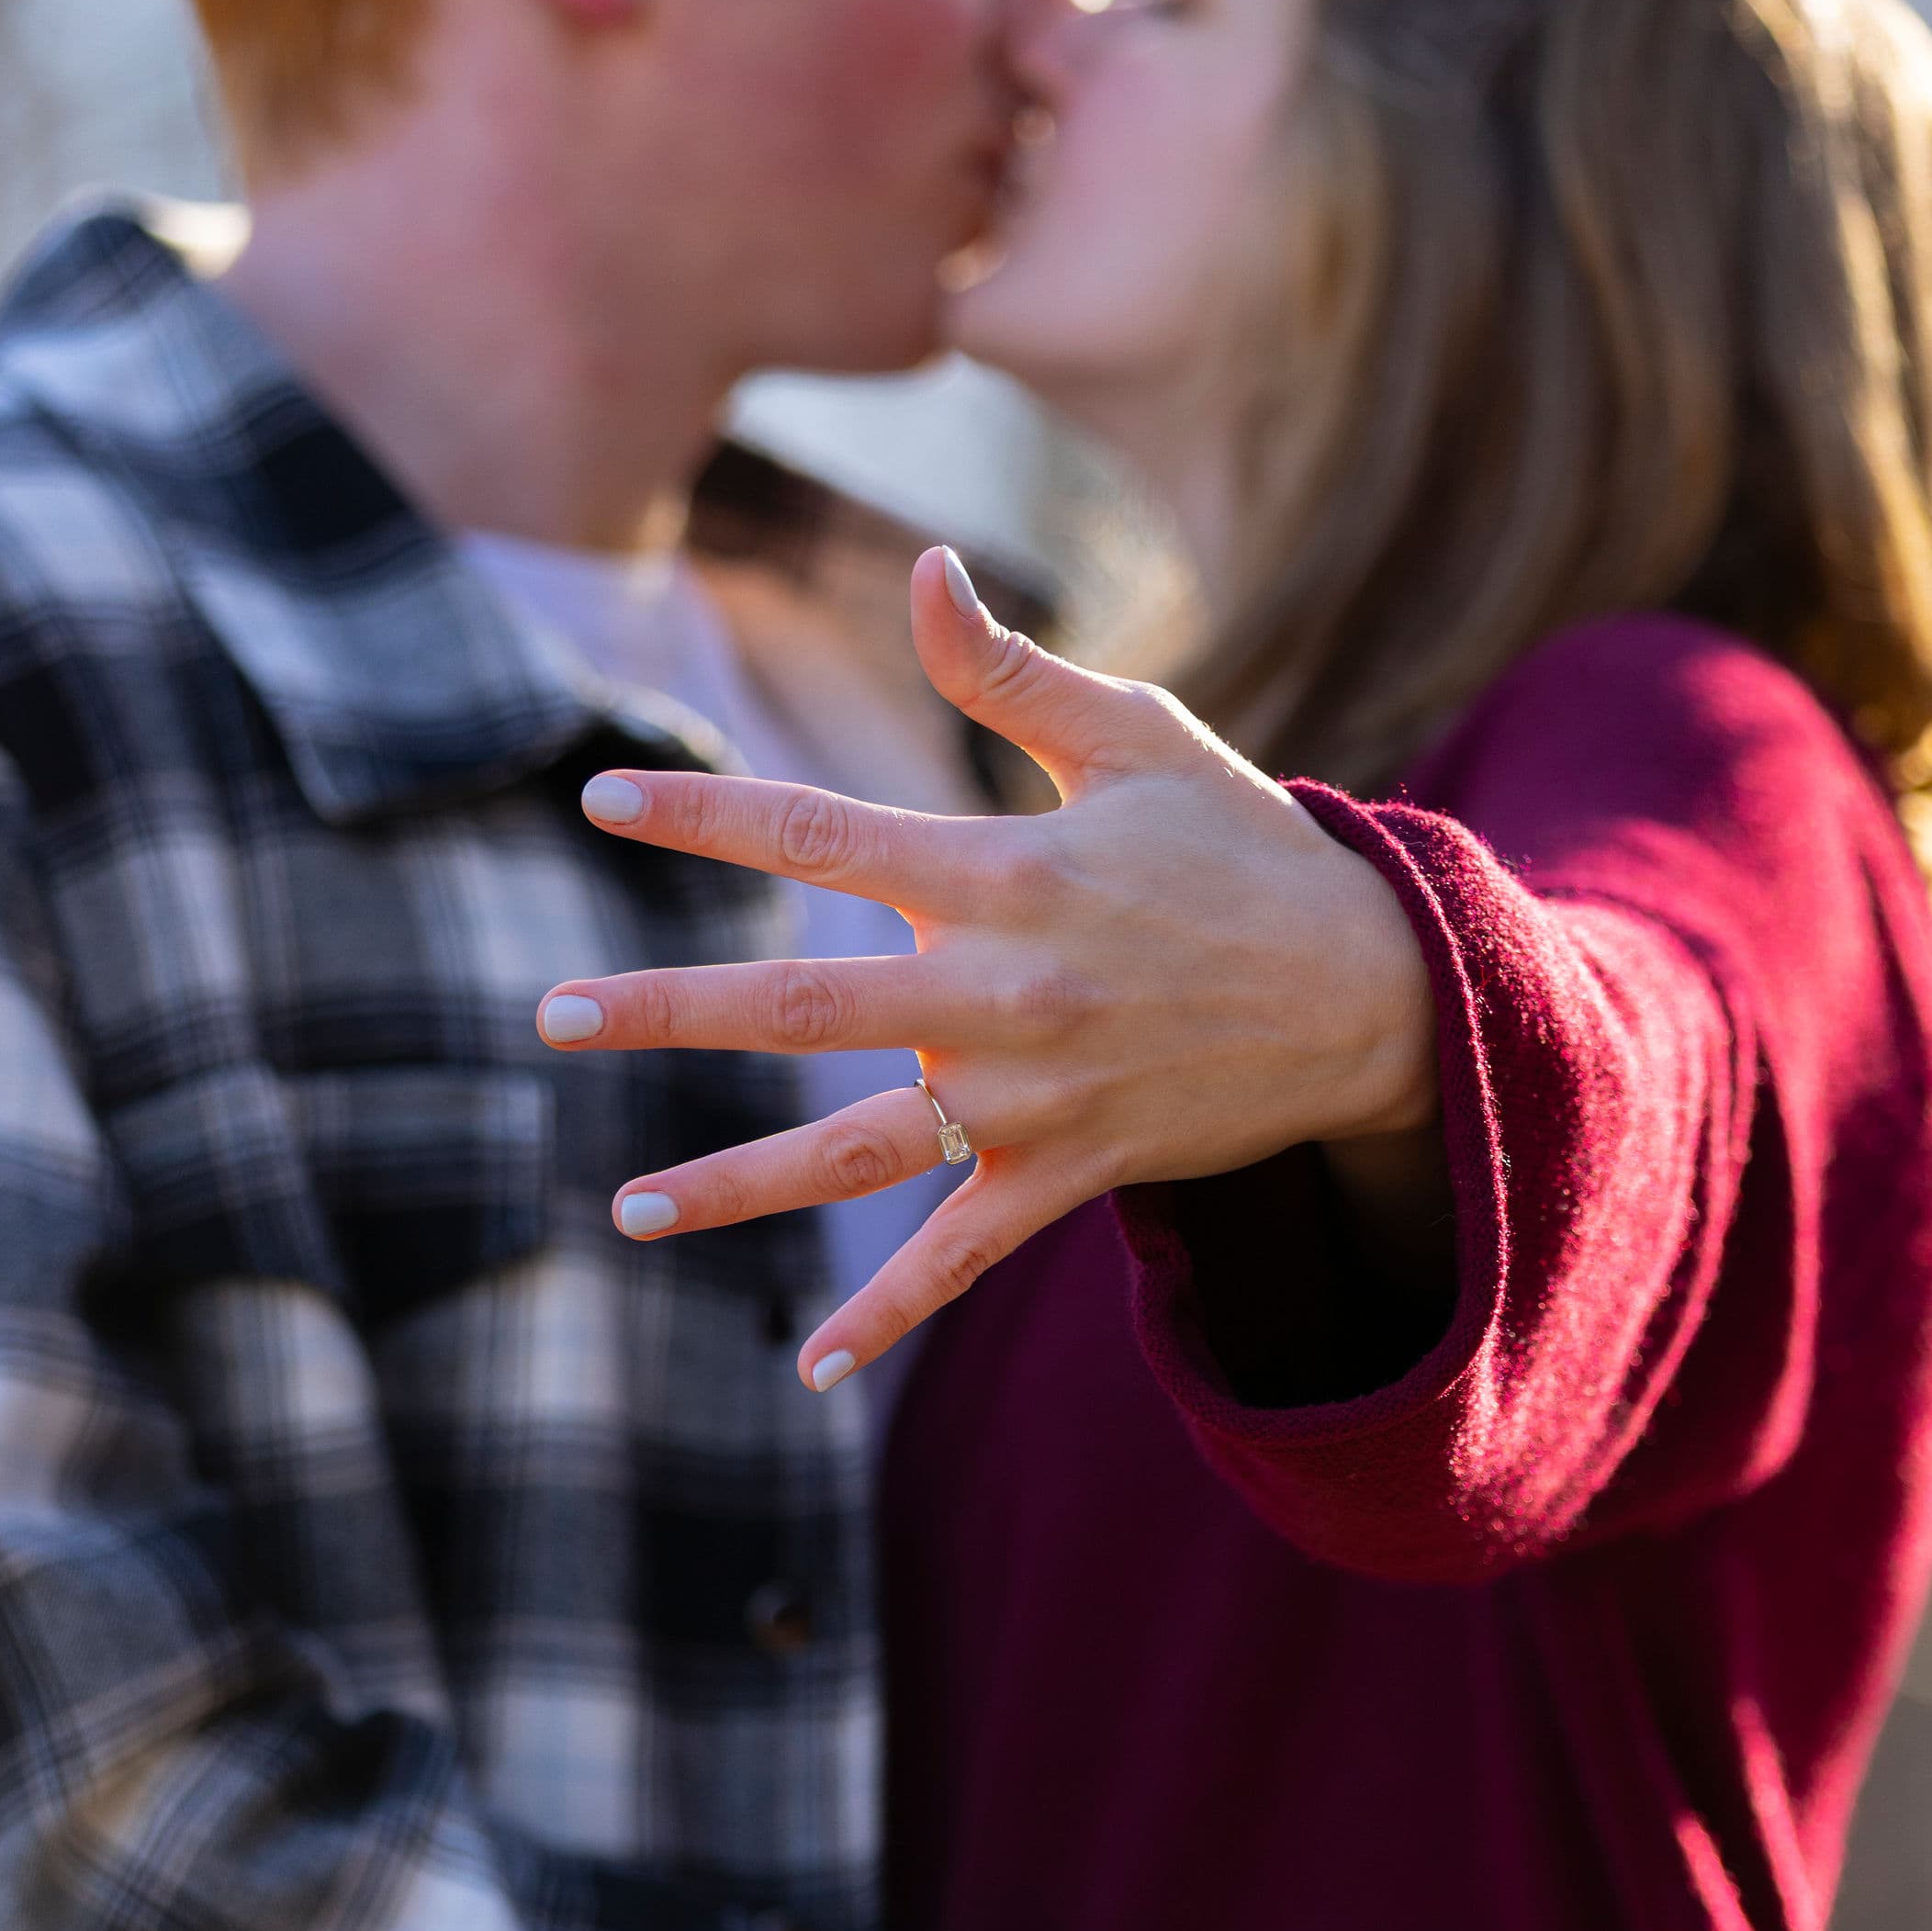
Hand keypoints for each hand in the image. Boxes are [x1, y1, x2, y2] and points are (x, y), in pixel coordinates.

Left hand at [537, 547, 1436, 1386]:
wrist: (1381, 995)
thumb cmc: (1244, 848)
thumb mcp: (1140, 736)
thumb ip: (1009, 669)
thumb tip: (923, 566)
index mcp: (1009, 873)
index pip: (821, 835)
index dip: (705, 816)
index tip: (598, 797)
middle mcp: (1006, 993)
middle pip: (804, 1009)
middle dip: (668, 1012)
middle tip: (550, 1013)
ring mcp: (1034, 1099)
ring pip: (855, 1154)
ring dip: (735, 1185)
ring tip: (626, 1207)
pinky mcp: (1069, 1173)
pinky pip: (961, 1257)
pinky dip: (885, 1315)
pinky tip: (806, 1365)